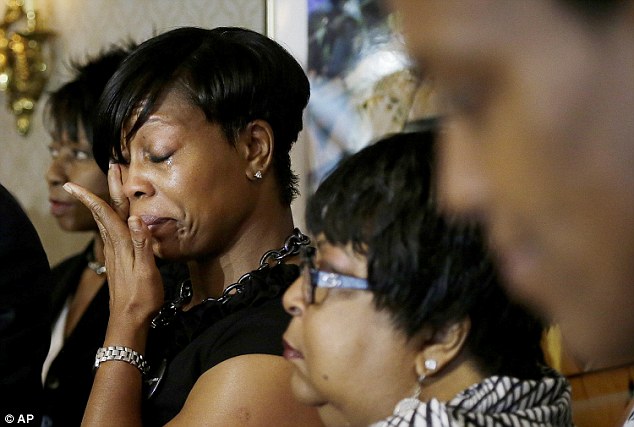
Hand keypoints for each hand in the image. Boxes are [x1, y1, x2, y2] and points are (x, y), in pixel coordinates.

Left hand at [63, 164, 163, 328]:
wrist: (130, 320)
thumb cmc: (142, 297)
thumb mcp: (147, 271)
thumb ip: (142, 244)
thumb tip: (135, 218)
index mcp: (122, 245)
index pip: (105, 215)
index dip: (92, 197)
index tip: (74, 184)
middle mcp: (115, 246)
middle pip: (107, 213)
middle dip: (105, 190)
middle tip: (109, 169)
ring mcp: (116, 253)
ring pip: (108, 221)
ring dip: (107, 201)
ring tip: (112, 186)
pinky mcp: (120, 259)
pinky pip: (113, 232)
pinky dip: (113, 217)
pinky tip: (118, 218)